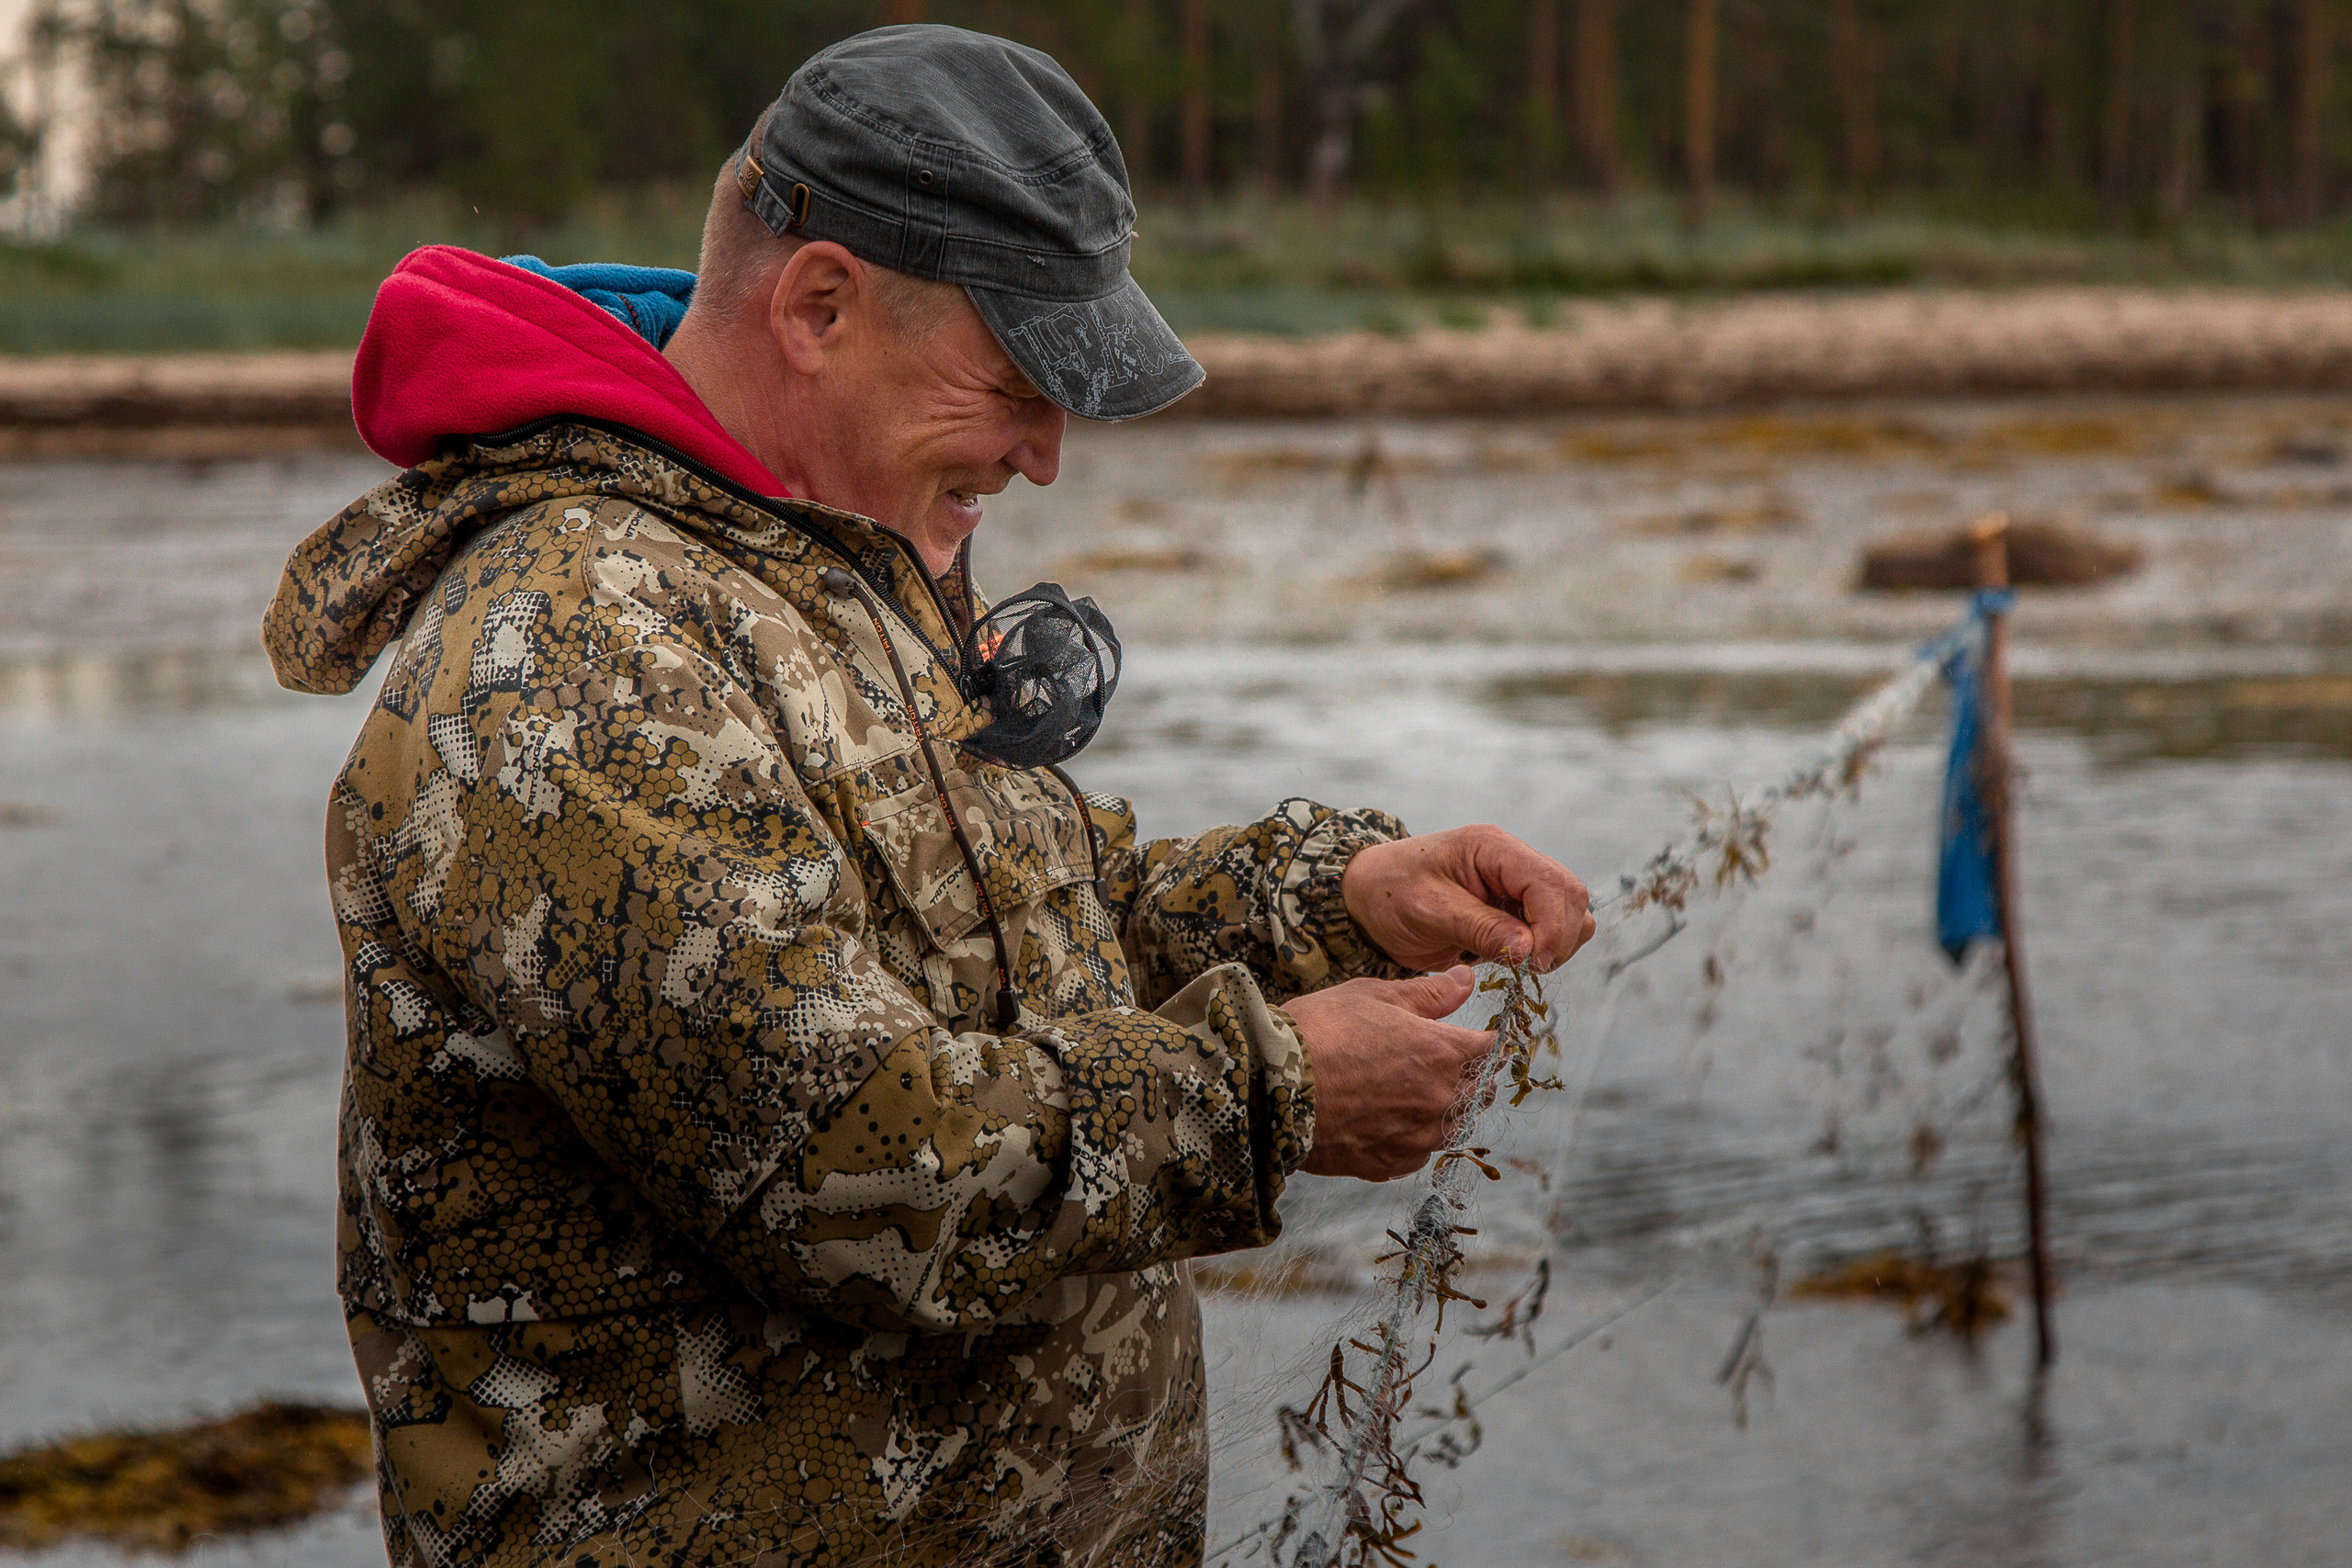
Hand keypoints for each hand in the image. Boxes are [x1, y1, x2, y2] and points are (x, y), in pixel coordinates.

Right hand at [1287, 968, 1493, 1180]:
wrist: (1267, 1084)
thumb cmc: (1317, 1030)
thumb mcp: (1373, 996)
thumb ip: (1429, 993)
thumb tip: (1467, 979)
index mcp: (1441, 1053)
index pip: (1491, 1049)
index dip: (1487, 1041)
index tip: (1478, 1038)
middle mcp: (1438, 1100)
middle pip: (1481, 1093)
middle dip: (1472, 1077)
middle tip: (1445, 1064)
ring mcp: (1415, 1138)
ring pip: (1453, 1128)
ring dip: (1444, 1110)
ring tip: (1413, 1094)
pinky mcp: (1388, 1164)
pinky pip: (1418, 1154)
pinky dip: (1411, 1138)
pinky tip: (1388, 1121)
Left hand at [1341, 826, 1595, 973]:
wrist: (1367, 898)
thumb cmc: (1390, 894)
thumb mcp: (1429, 911)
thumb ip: (1480, 927)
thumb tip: (1530, 949)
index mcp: (1492, 847)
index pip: (1549, 882)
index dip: (1553, 925)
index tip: (1535, 962)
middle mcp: (1512, 860)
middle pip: (1570, 895)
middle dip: (1559, 937)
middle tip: (1528, 968)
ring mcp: (1516, 883)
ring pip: (1570, 912)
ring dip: (1557, 944)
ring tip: (1518, 963)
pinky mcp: (1515, 908)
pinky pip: (1551, 927)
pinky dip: (1544, 948)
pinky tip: (1513, 959)